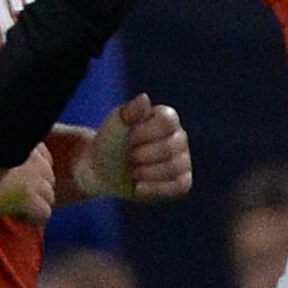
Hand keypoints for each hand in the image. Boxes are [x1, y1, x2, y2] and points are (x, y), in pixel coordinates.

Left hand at [74, 94, 193, 202]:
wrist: (103, 172)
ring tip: (131, 172)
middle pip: (170, 147)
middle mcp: (180, 137)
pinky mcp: (183, 182)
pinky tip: (138, 187)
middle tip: (128, 158)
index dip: (143, 133)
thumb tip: (144, 98)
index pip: (167, 121)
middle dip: (140, 156)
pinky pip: (179, 187)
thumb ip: (128, 113)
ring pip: (173, 168)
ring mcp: (184, 160)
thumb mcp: (114, 127)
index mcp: (167, 118)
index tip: (128, 138)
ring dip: (144, 173)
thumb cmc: (109, 145)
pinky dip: (155, 189)